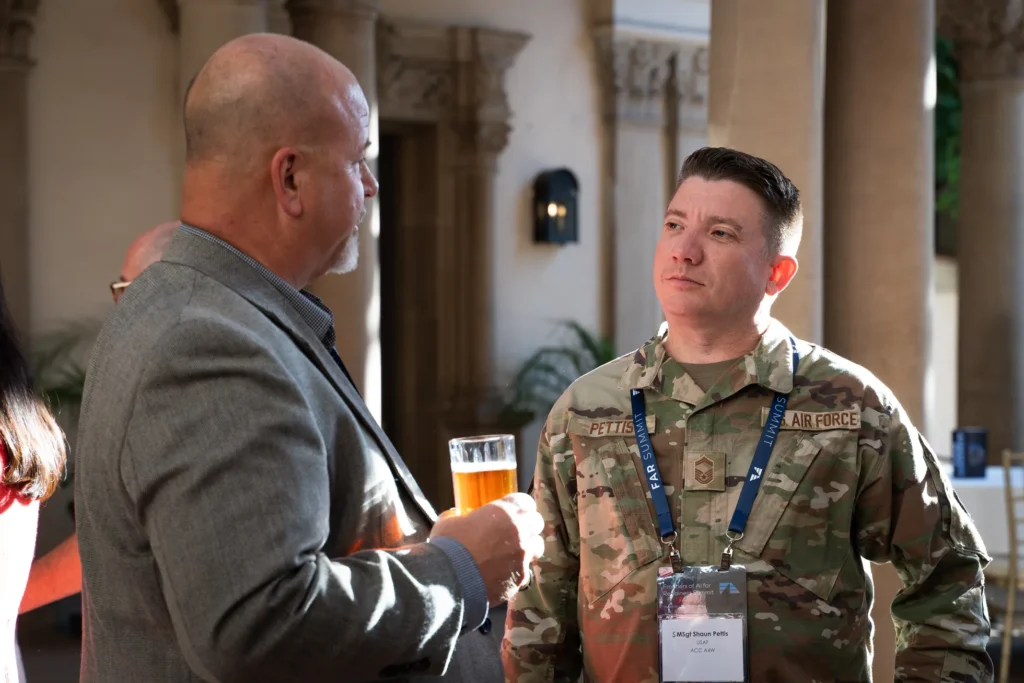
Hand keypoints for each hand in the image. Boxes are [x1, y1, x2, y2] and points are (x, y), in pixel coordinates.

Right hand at [430, 493, 544, 605]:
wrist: (450, 580)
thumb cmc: (449, 547)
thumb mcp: (449, 522)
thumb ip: (459, 517)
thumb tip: (456, 517)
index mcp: (504, 512)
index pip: (525, 501)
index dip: (518, 506)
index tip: (512, 511)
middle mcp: (519, 531)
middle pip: (537, 522)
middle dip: (528, 525)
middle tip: (514, 532)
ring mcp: (522, 556)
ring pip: (537, 547)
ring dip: (527, 548)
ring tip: (512, 554)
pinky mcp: (520, 578)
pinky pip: (524, 571)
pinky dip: (515, 572)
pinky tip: (502, 575)